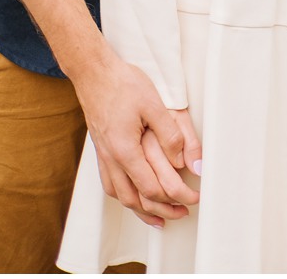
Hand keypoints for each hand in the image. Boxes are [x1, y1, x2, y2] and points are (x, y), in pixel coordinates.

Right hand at [77, 57, 199, 228]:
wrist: (92, 71)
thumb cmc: (121, 83)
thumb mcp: (154, 105)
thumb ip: (172, 135)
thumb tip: (187, 162)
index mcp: (125, 150)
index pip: (154, 188)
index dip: (177, 198)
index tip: (194, 197)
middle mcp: (111, 157)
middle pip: (136, 200)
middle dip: (162, 211)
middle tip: (182, 212)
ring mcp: (103, 154)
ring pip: (120, 196)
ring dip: (141, 210)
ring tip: (159, 216)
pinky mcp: (100, 148)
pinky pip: (109, 184)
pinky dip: (124, 197)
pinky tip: (133, 196)